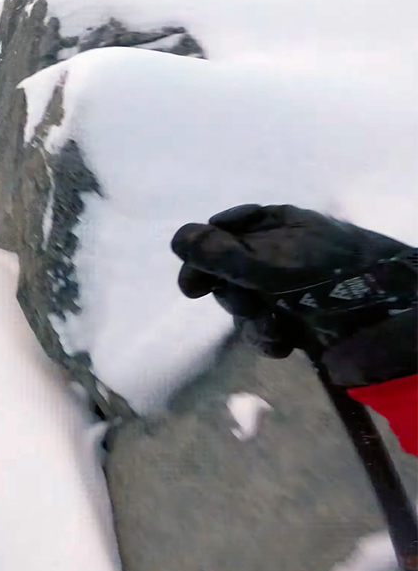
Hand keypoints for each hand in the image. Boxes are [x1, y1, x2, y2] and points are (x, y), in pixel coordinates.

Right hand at [171, 204, 415, 380]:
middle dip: (230, 294)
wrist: (393, 314)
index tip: (193, 287)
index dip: (203, 259)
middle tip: (246, 303)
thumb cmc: (333, 277)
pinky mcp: (299, 320)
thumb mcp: (272, 261)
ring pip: (242, 305)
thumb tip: (176, 238)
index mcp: (275, 226)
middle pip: (226, 273)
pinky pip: (264, 329)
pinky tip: (284, 343)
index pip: (220, 234)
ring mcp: (288, 288)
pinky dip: (268, 338)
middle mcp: (278, 254)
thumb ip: (221, 253)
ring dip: (250, 321)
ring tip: (273, 327)